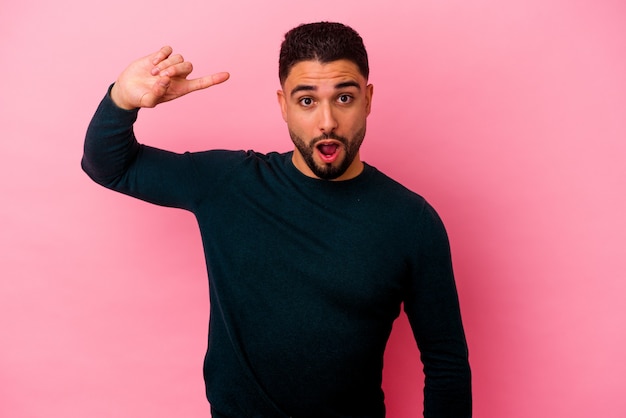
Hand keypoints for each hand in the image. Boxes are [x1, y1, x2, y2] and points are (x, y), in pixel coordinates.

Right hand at [110, 46, 229, 109]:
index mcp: (181, 89)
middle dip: (175, 69)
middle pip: (188, 66)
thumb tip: (165, 80)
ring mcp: (170, 65)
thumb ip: (157, 94)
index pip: (202, 83)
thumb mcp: (148, 101)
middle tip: (160, 76)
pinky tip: (152, 63)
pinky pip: (168, 49)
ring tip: (153, 73)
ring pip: (178, 57)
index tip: (227, 75)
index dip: (214, 79)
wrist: (128, 88)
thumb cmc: (140, 98)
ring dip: (165, 64)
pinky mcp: (161, 56)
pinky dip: (161, 55)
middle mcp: (178, 77)